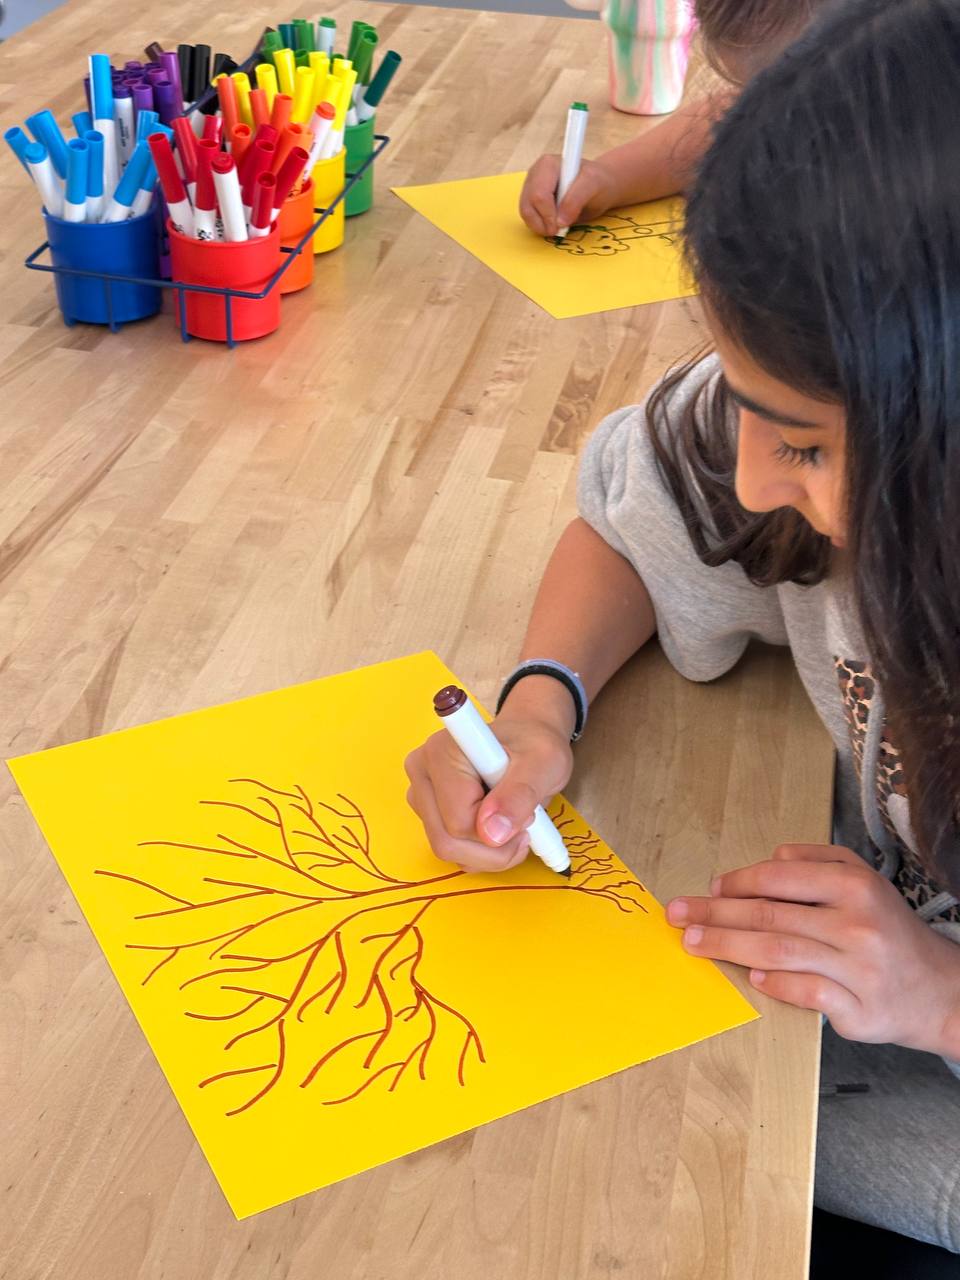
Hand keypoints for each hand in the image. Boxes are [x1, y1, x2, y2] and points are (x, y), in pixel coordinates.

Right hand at [404, 708, 573, 873]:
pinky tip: (501, 829)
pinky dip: (482, 852)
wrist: (527, 740)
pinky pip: (452, 850)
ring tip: (516, 824)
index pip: (460, 822)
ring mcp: (421, 794)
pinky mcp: (428, 812)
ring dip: (491, 852)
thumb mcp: (542, 764)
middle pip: (447, 842)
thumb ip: (519, 795)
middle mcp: (422, 772)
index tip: (529, 812)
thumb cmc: (534, 746)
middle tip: (526, 825)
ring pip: (448, 850)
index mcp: (441, 753)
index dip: (500, 829)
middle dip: (495, 849)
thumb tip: (491, 833)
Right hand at [519, 153, 621, 237]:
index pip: (539, 195)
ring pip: (525, 213)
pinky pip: (528, 217)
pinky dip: (539, 226)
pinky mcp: (531, 199)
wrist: (599, 184)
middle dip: (543, 223)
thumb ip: (576, 200)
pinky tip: (553, 224)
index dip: (548, 214)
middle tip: (559, 231)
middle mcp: (536, 174)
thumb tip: (560, 221)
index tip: (562, 225)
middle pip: (528, 205)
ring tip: (558, 229)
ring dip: (540, 226)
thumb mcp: (593, 186)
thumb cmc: (597, 182)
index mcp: (548, 165)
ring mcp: (531, 186)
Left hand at [666, 843, 959, 1052]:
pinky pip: (806, 993)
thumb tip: (769, 859)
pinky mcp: (858, 1010)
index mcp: (854, 886)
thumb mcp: (862, 879)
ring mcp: (858, 969)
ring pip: (779, 952)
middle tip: (678, 915)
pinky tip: (752, 977)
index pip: (779, 877)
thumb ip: (817, 860)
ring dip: (729, 946)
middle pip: (769, 916)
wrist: (938, 989)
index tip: (709, 888)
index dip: (737, 882)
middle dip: (715, 914)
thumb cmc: (886, 928)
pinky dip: (775, 984)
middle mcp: (856, 925)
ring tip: (695, 942)